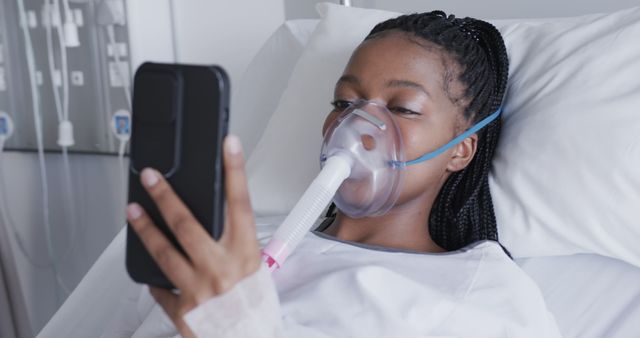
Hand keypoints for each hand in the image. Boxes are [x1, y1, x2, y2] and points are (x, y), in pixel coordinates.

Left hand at [126, 135, 260, 336]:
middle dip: (165, 195)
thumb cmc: (254, 308)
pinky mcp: (182, 309)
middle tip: (150, 177)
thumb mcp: (255, 269)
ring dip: (145, 228)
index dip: (235, 171)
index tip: (229, 145)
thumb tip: (217, 221)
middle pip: (188, 223)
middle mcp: (221, 268)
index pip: (240, 204)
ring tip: (133, 210)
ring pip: (164, 251)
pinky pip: (161, 287)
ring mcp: (199, 288)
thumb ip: (236, 245)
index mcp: (246, 255)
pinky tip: (150, 270)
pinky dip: (155, 278)